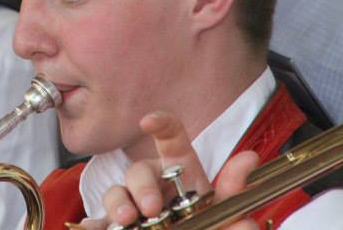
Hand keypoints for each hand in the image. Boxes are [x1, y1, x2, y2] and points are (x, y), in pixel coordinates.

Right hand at [101, 111, 258, 229]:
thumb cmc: (207, 227)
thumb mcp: (224, 212)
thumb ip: (234, 191)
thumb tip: (250, 158)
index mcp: (180, 172)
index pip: (170, 137)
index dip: (159, 124)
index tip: (147, 122)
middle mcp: (153, 184)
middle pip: (139, 170)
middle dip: (142, 186)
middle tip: (151, 208)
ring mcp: (132, 207)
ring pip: (116, 193)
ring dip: (117, 204)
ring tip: (126, 220)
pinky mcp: (115, 227)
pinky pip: (97, 222)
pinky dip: (92, 225)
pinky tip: (93, 228)